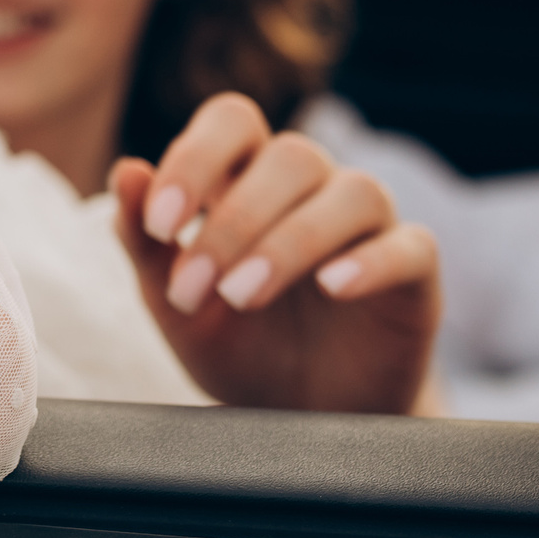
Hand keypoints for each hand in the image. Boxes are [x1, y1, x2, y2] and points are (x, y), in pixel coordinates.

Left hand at [111, 93, 438, 413]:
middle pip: (291, 155)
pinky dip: (370, 261)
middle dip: (233, 222)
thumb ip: (143, 241)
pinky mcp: (414, 271)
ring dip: (290, 241)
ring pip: (351, 193)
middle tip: (194, 289)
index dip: (195, 157)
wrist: (301, 417)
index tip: (158, 224)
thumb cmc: (237, 344)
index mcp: (250, 177)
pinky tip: (332, 286)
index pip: (232, 120)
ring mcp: (369, 224)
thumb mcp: (174, 304)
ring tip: (242, 296)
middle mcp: (314, 186)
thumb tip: (124, 169)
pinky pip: (409, 245)